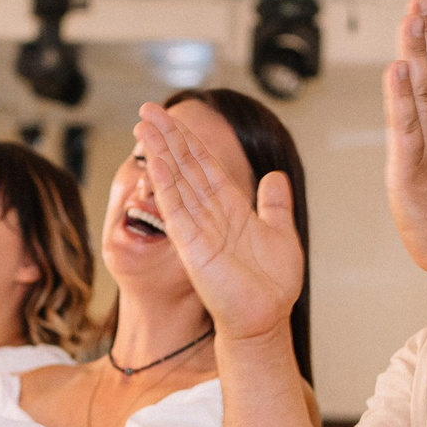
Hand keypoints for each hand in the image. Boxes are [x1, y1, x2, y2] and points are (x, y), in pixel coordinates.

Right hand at [132, 102, 303, 341]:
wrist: (266, 317)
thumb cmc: (272, 285)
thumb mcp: (281, 233)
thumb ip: (275, 205)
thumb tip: (276, 177)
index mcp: (229, 206)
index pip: (203, 164)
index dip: (188, 138)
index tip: (170, 116)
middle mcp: (209, 213)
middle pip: (183, 165)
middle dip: (167, 136)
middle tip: (147, 109)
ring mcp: (197, 228)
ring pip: (175, 181)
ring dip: (161, 151)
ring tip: (145, 124)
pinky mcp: (192, 246)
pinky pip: (175, 209)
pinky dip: (166, 184)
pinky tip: (157, 161)